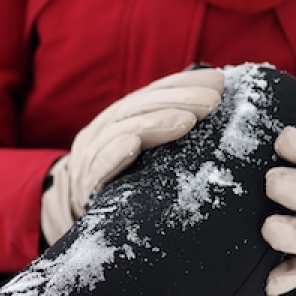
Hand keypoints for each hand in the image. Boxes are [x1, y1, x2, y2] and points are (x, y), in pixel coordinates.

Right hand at [41, 67, 223, 243]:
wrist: (78, 213)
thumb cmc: (124, 182)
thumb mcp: (146, 152)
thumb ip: (167, 133)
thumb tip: (213, 111)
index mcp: (121, 118)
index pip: (153, 93)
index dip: (184, 83)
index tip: (218, 82)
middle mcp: (104, 130)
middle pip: (139, 107)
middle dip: (179, 99)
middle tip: (212, 101)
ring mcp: (92, 156)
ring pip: (121, 130)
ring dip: (156, 123)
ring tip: (188, 121)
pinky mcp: (85, 185)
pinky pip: (98, 167)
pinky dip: (115, 154)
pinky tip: (133, 145)